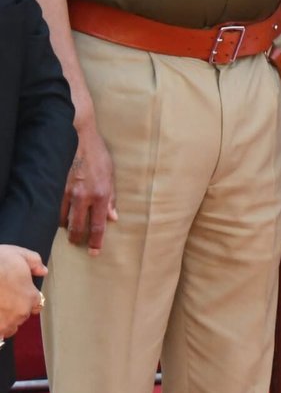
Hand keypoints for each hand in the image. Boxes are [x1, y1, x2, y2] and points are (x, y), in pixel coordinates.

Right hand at [0, 247, 44, 338]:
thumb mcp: (19, 254)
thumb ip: (35, 263)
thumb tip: (43, 271)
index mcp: (30, 297)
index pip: (36, 305)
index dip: (27, 299)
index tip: (19, 295)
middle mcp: (19, 313)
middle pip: (21, 317)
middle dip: (14, 311)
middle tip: (4, 300)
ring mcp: (4, 324)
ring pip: (8, 329)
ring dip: (4, 322)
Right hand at [60, 124, 116, 254]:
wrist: (80, 140)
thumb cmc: (99, 157)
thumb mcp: (112, 176)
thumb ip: (111, 199)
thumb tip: (113, 218)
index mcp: (101, 195)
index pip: (98, 225)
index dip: (96, 241)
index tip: (94, 252)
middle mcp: (84, 197)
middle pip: (78, 228)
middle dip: (78, 239)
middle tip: (80, 244)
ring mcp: (68, 193)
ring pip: (65, 221)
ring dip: (68, 229)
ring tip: (72, 232)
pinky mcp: (57, 189)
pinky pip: (56, 210)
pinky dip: (59, 217)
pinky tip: (63, 219)